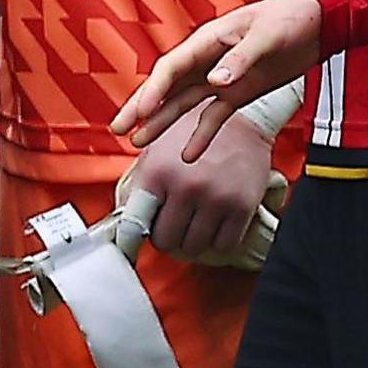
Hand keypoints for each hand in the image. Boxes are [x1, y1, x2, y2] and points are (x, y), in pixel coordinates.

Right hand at [115, 0, 323, 157]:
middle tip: (119, 128)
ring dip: (161, 122)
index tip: (141, 111)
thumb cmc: (290, 17)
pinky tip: (188, 155)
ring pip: (183, 104)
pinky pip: (214, 117)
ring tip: (138, 142)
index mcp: (209, 41)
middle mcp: (207, 61)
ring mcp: (221, 79)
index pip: (172, 68)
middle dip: (142, 108)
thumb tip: (214, 81)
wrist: (318, 22)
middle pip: (167, 87)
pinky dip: (201, 136)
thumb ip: (240, 59)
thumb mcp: (266, 35)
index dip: (154, 90)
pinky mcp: (238, 93)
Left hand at [123, 105, 272, 263]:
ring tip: (191, 225)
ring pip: (193, 247)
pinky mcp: (242, 207)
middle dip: (165, 237)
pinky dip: (217, 242)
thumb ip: (139, 185)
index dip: (131, 239)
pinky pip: (224, 245)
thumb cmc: (195, 134)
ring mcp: (215, 198)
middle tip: (170, 227)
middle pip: (165, 240)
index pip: (135, 222)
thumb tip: (122, 221)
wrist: (244, 120)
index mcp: (158, 171)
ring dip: (190, 242)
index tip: (131, 246)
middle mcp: (186, 186)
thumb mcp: (157, 152)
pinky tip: (213, 227)